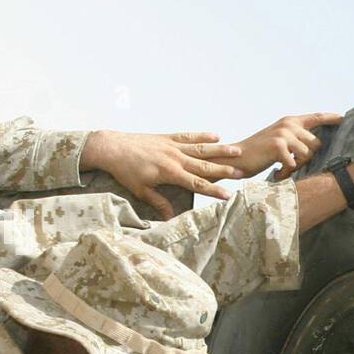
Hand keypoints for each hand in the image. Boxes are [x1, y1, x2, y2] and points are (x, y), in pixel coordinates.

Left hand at [80, 130, 244, 218]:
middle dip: (224, 169)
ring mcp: (172, 146)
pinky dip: (203, 136)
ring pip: (201, 148)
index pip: (197, 184)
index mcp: (169, 173)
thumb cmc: (125, 171)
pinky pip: (189, 136)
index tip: (228, 196)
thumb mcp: (141, 191)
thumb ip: (159, 203)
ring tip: (237, 150)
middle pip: (204, 165)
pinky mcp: (168, 137)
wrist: (112, 148)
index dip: (214, 190)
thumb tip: (172, 217)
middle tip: (241, 173)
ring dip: (220, 149)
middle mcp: (174, 158)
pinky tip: (216, 135)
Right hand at [213, 113, 343, 179]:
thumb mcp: (280, 140)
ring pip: (307, 155)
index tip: (343, 118)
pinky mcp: (278, 147)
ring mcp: (283, 134)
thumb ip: (296, 139)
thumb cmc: (260, 152)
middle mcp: (288, 125)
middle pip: (316, 144)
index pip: (315, 118)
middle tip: (290, 164)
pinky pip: (294, 164)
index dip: (330, 118)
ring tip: (282, 167)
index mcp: (290, 122)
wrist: (237, 157)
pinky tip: (277, 172)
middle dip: (307, 158)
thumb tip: (316, 146)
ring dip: (297, 166)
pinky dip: (286, 172)